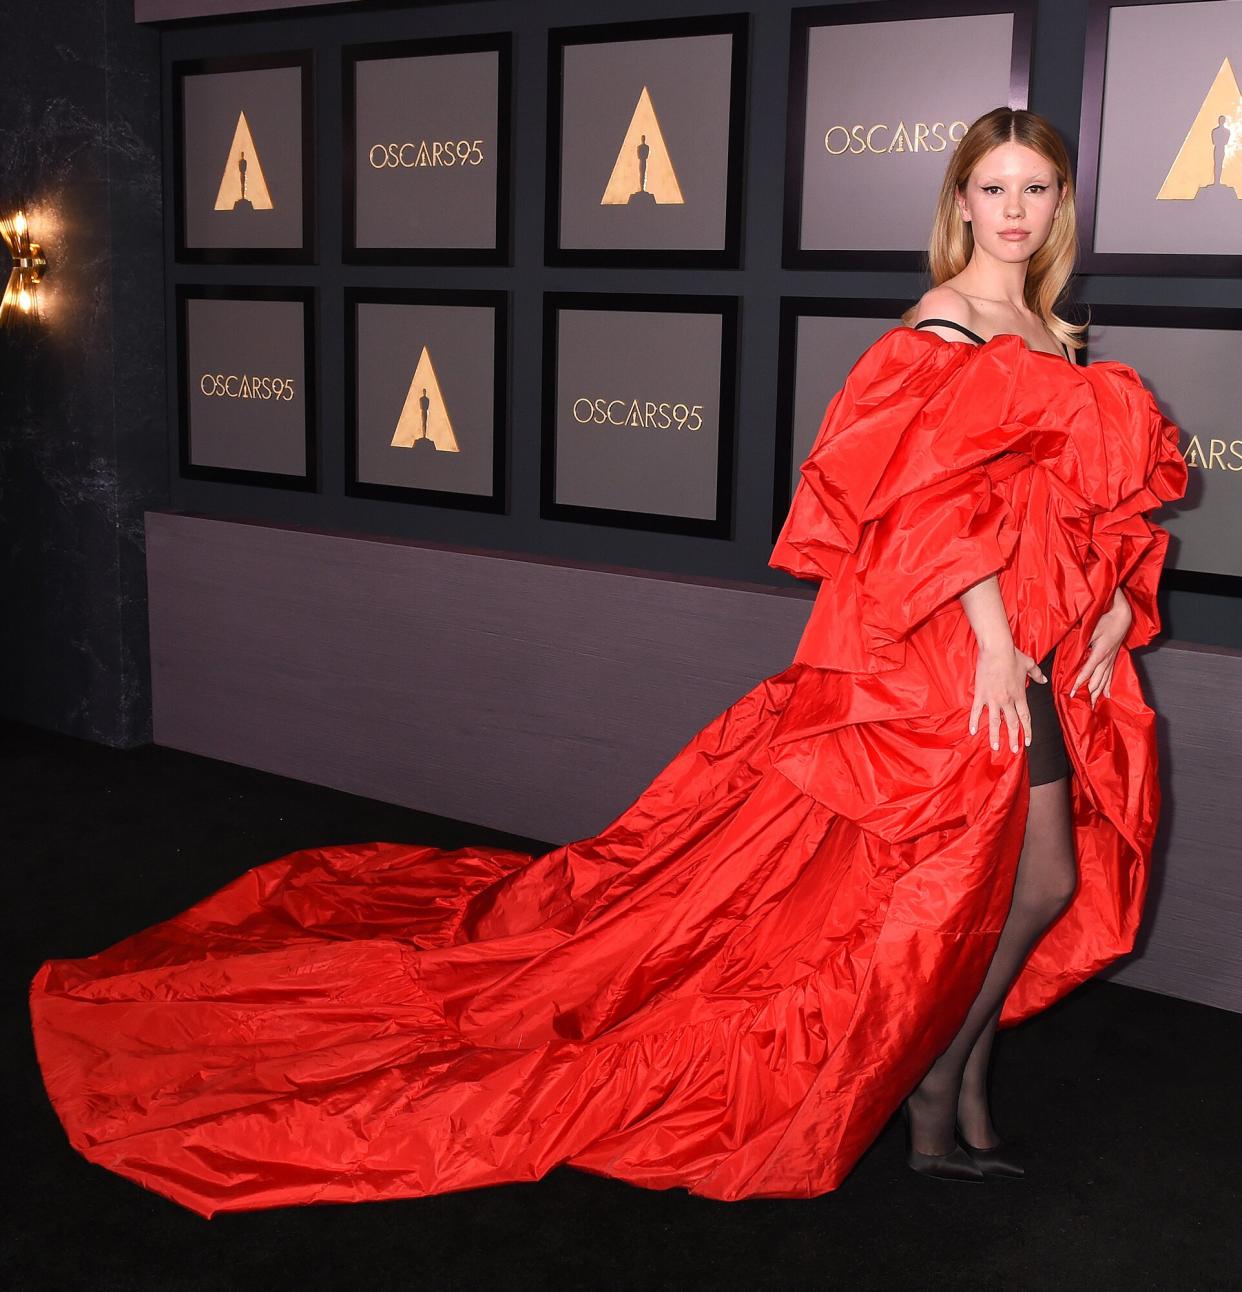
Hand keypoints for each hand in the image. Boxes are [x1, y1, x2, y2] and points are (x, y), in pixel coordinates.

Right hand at [969, 643, 1046, 753]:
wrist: (997, 650)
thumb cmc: (1013, 656)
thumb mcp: (1029, 665)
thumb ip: (1037, 675)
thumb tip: (1044, 680)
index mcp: (1020, 695)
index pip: (1025, 717)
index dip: (1027, 731)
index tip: (1027, 742)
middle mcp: (1007, 701)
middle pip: (1012, 724)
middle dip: (1013, 739)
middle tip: (1013, 750)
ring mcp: (993, 699)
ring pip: (995, 722)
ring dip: (995, 736)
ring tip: (995, 747)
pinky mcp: (981, 695)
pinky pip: (976, 711)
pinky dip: (974, 722)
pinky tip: (972, 731)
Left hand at [1071, 589, 1132, 705]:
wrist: (1122, 616)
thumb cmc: (1105, 619)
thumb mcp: (1090, 629)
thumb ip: (1082, 642)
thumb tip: (1073, 653)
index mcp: (1099, 653)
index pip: (1087, 672)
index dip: (1079, 683)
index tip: (1072, 693)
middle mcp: (1106, 659)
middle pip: (1097, 680)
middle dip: (1091, 693)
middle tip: (1086, 705)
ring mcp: (1111, 659)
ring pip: (1105, 679)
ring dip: (1099, 692)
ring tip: (1095, 703)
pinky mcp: (1114, 657)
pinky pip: (1111, 674)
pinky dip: (1108, 685)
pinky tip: (1108, 694)